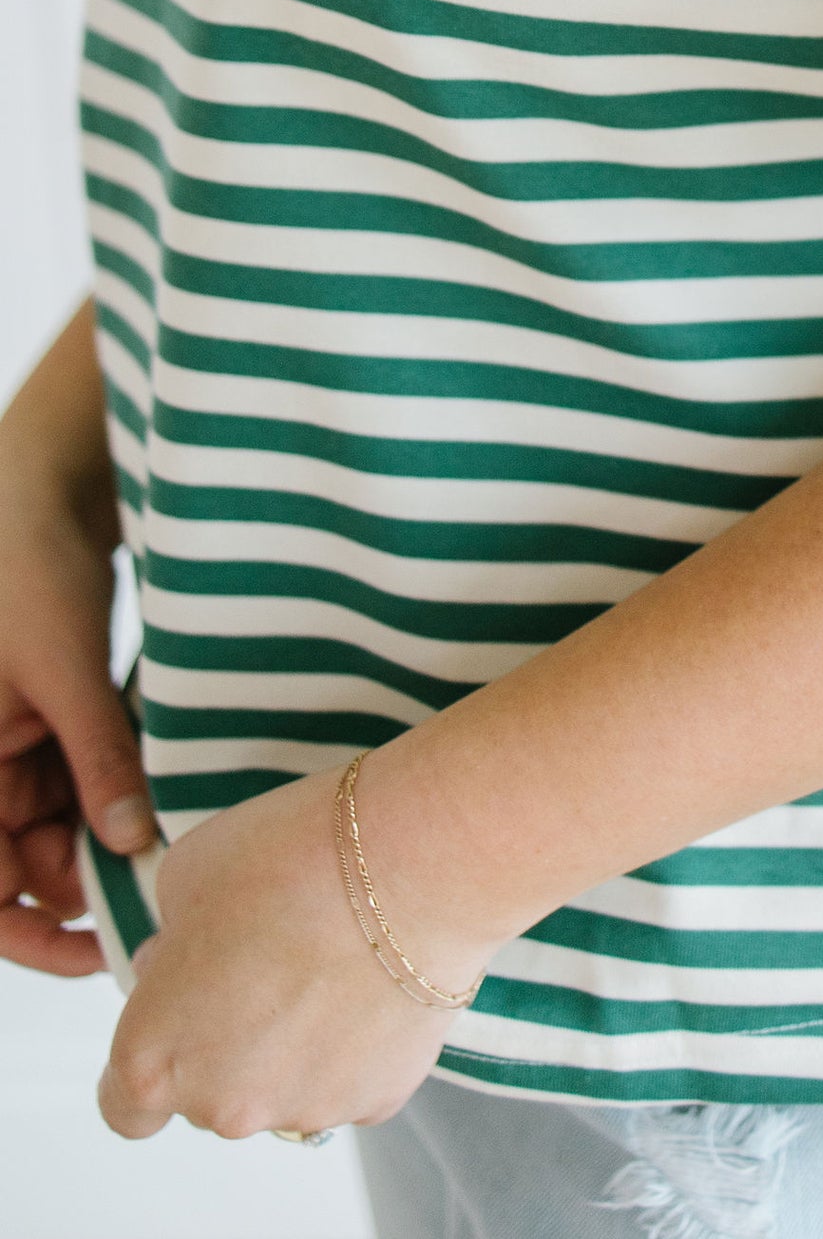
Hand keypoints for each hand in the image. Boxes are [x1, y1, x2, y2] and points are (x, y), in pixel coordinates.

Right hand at [0, 489, 155, 976]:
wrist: (48, 490)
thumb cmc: (31, 567)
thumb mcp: (64, 667)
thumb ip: (96, 756)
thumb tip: (131, 842)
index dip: (29, 934)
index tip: (96, 955)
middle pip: (31, 862)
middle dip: (91, 881)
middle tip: (167, 895)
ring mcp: (21, 743)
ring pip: (69, 822)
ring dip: (116, 832)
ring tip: (179, 840)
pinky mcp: (59, 717)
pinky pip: (90, 774)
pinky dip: (127, 784)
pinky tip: (171, 788)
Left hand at [96, 762, 498, 1139]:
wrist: (413, 861)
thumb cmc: (290, 856)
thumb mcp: (185, 875)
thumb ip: (167, 944)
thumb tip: (180, 967)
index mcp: (154, 1058)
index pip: (126, 1106)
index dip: (152, 1057)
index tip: (181, 1014)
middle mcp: (221, 1106)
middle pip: (210, 1092)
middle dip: (228, 1038)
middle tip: (267, 958)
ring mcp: (302, 1111)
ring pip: (283, 1089)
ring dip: (293, 1043)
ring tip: (330, 960)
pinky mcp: (377, 1101)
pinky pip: (350, 1079)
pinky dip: (355, 1042)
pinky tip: (371, 977)